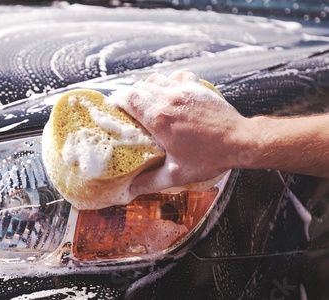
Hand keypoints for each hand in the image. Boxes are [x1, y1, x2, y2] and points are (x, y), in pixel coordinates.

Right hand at [107, 69, 249, 194]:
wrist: (240, 141)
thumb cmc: (209, 158)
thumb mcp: (176, 174)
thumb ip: (150, 181)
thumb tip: (130, 189)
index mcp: (159, 119)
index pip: (128, 98)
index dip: (117, 100)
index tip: (114, 108)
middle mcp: (168, 100)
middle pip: (138, 87)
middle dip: (129, 95)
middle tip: (128, 108)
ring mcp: (183, 91)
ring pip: (155, 79)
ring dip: (146, 87)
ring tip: (146, 100)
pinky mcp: (197, 88)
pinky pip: (177, 75)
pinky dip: (169, 80)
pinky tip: (170, 91)